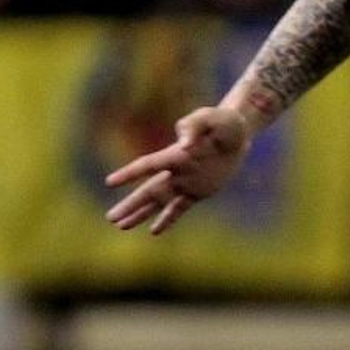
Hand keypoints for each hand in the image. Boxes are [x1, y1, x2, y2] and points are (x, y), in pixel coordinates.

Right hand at [104, 106, 252, 233]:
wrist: (239, 132)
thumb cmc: (222, 121)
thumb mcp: (210, 118)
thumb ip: (194, 127)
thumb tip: (185, 145)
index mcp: (175, 153)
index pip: (148, 165)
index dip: (130, 173)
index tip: (110, 182)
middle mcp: (176, 170)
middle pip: (149, 190)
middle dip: (131, 204)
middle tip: (110, 218)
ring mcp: (187, 182)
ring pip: (159, 202)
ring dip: (141, 214)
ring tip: (121, 225)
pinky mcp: (200, 191)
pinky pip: (180, 208)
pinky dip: (168, 219)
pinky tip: (154, 231)